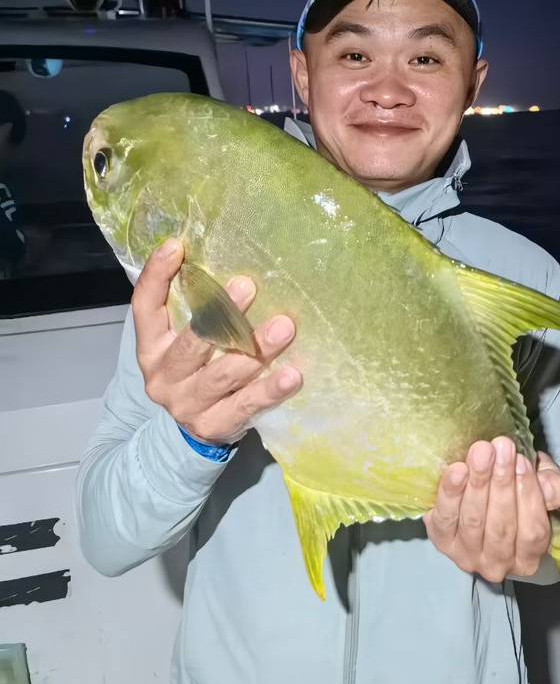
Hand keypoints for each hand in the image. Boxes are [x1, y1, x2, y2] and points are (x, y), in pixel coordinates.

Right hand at [132, 239, 301, 444]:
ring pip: (223, 374)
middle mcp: (163, 377)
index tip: (176, 246)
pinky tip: (292, 375)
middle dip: (221, 314)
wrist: (188, 436)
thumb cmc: (194, 372)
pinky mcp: (215, 426)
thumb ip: (192, 308)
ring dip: (255, 349)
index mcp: (151, 349)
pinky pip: (246, 405)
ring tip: (284, 327)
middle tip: (248, 285)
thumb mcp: (180, 342)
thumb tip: (218, 256)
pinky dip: (270, 390)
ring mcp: (188, 405)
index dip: (156, 276)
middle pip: (191, 343)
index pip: (144, 308)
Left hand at [424, 437, 559, 581]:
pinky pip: (445, 518)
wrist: (483, 491)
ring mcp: (467, 557)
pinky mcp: (442, 541)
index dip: (529, 495)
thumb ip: (555, 488)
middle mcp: (498, 565)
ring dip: (478, 483)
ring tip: (482, 452)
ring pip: (473, 521)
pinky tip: (457, 470)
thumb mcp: (545, 486)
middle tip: (501, 448)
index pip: (533, 531)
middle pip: (501, 526)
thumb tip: (549, 489)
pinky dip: (451, 493)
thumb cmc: (519, 492)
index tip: (522, 461)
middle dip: (502, 483)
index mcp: (528, 558)